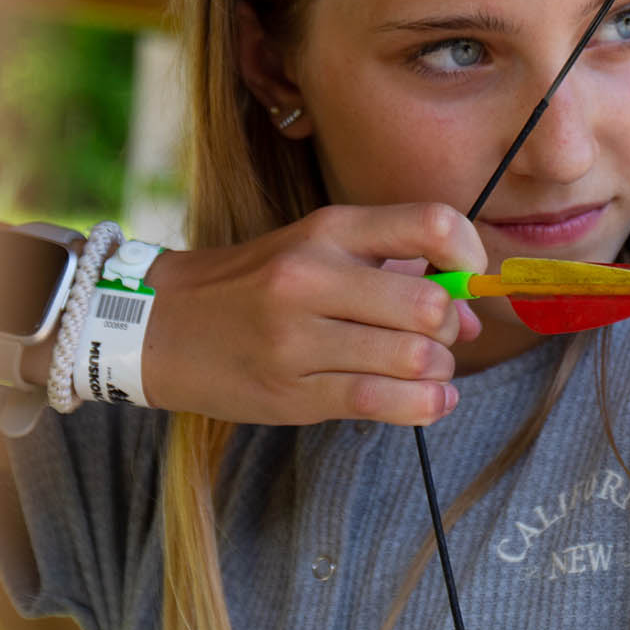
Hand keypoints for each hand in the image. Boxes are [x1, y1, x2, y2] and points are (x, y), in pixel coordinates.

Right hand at [136, 203, 485, 426]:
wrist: (159, 326)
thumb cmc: (255, 286)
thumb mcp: (318, 251)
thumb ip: (396, 273)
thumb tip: (471, 314)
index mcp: (328, 230)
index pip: (430, 224)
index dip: (469, 253)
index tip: (468, 275)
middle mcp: (312, 276)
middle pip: (430, 305)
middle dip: (450, 329)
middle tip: (439, 338)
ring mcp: (299, 337)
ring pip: (414, 359)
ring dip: (439, 371)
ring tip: (427, 371)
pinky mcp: (292, 392)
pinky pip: (382, 402)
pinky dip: (424, 406)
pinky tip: (431, 401)